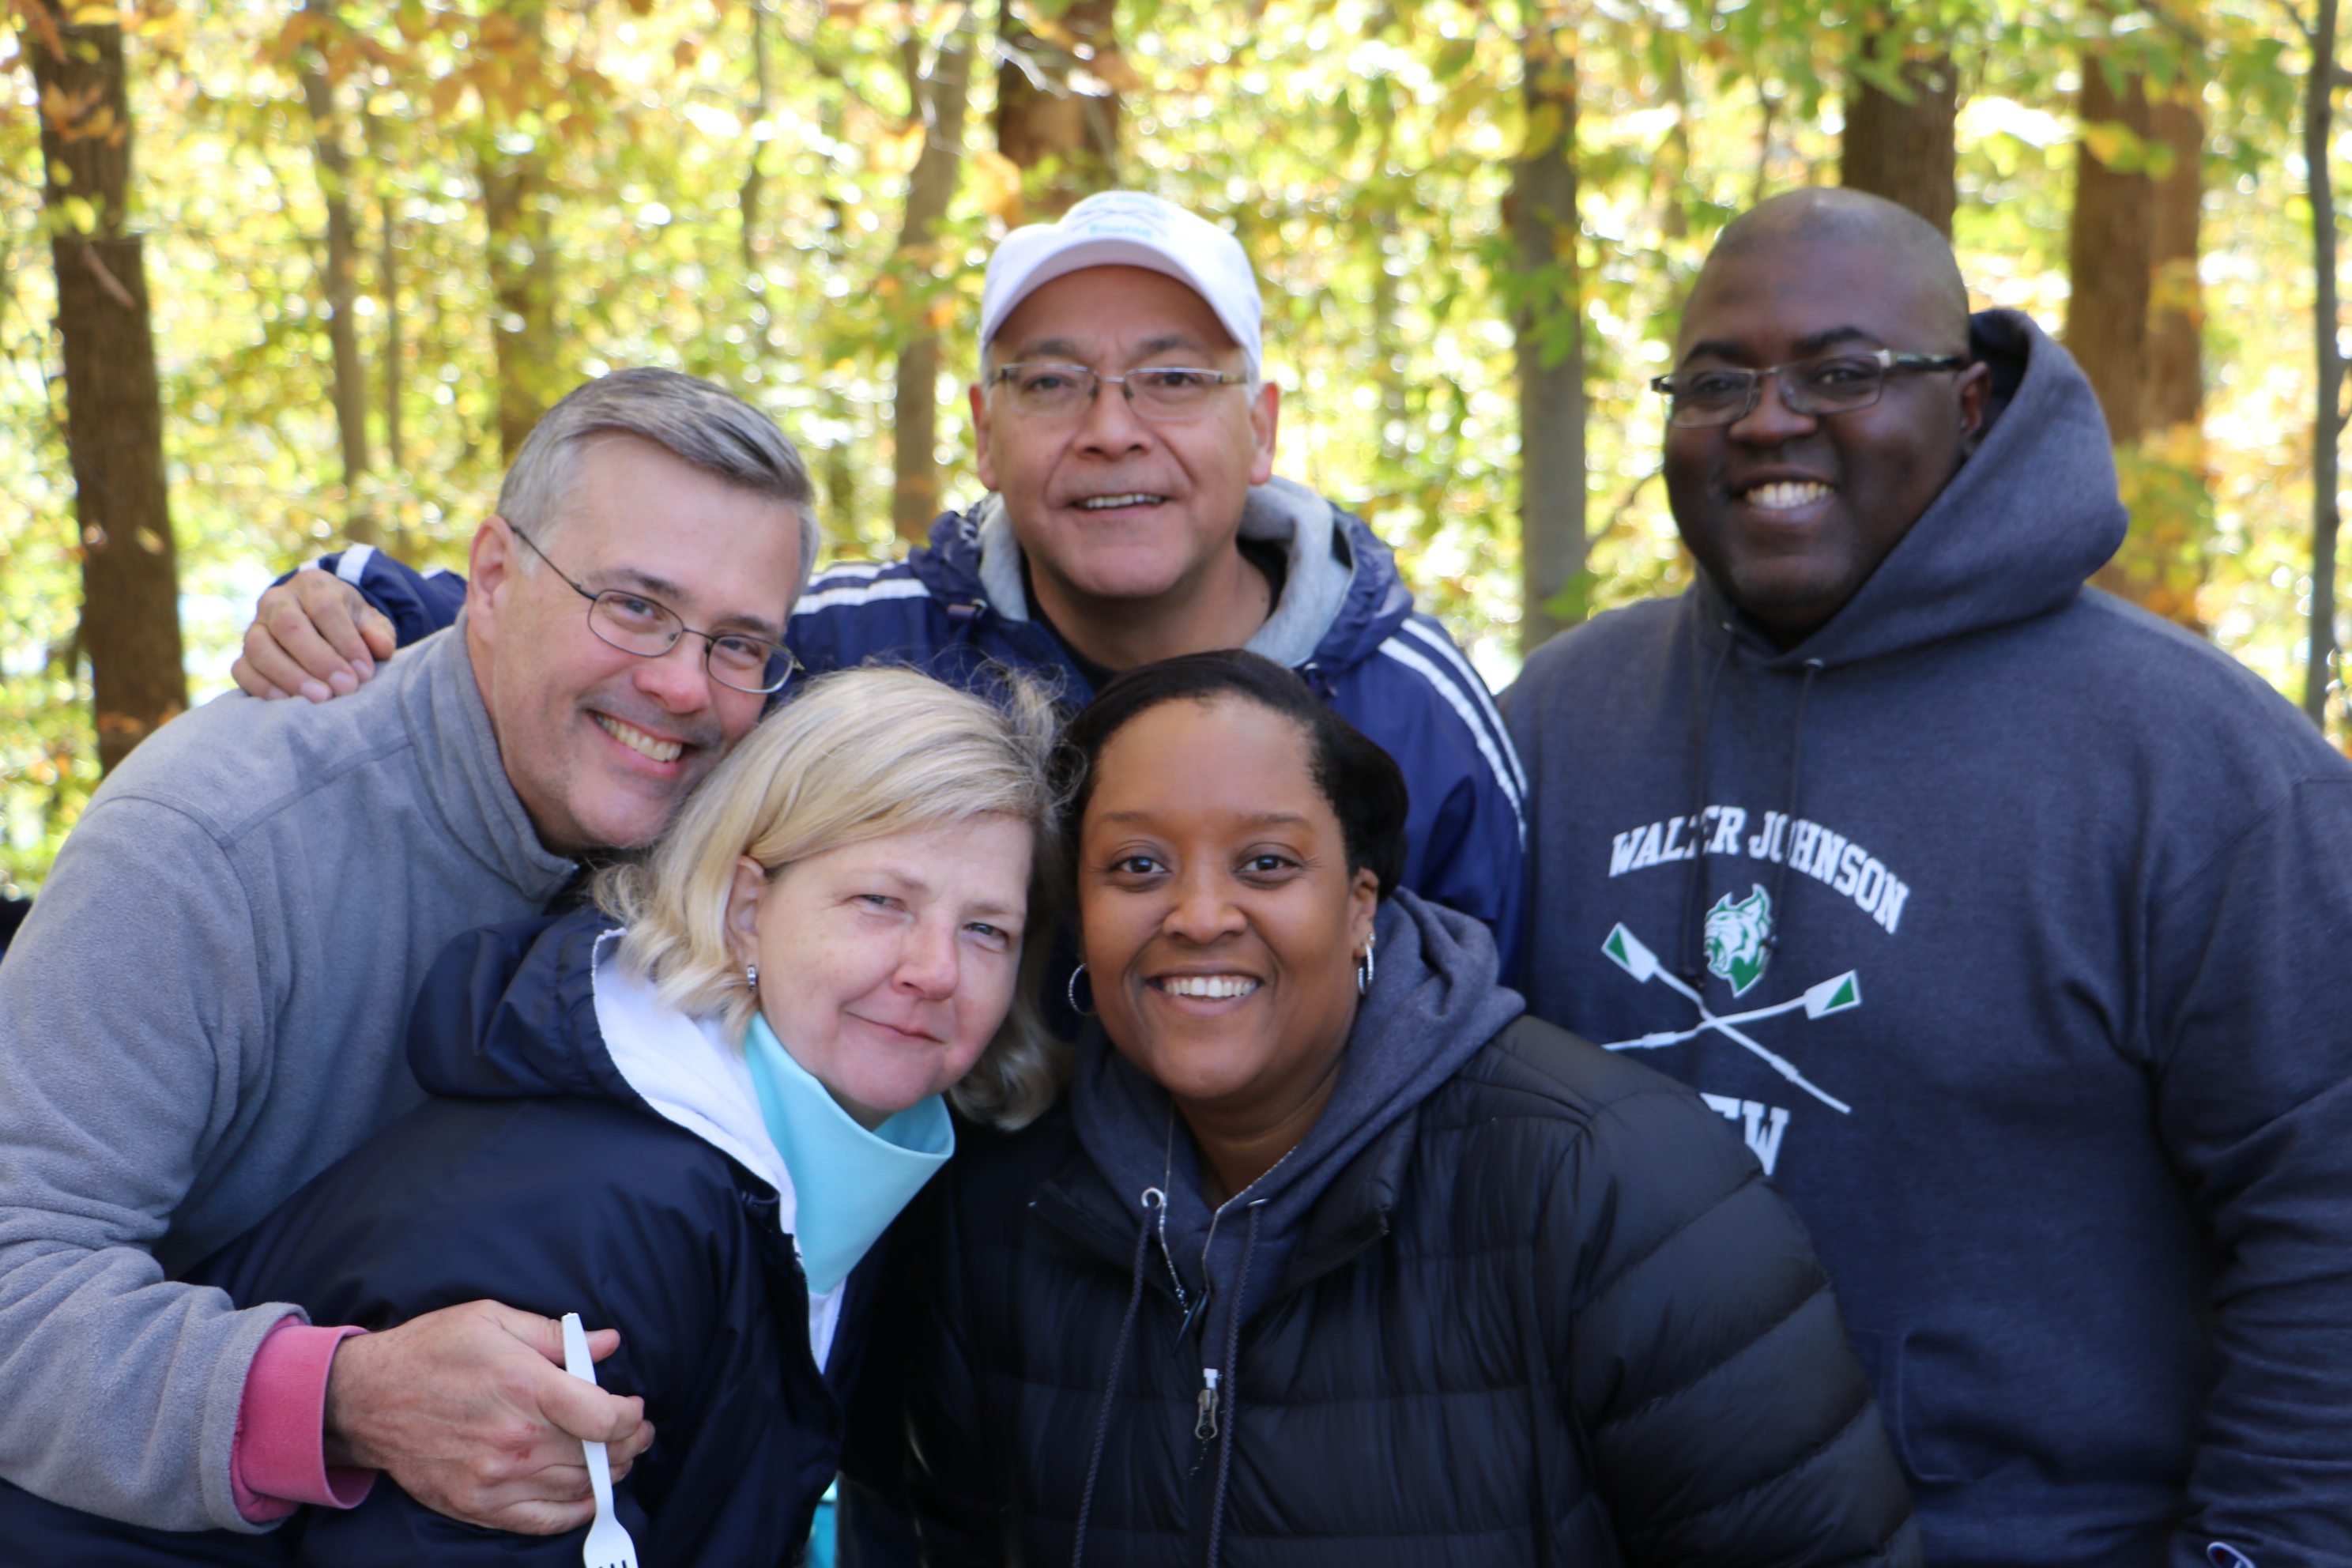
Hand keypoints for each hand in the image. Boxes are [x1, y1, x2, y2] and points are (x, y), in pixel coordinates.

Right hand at [232, 570, 394, 701]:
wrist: (321, 621)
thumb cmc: (350, 623)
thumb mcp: (370, 621)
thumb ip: (378, 632)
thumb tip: (381, 648)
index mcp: (313, 586)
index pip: (325, 608)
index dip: (345, 641)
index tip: (365, 672)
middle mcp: (277, 601)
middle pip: (288, 625)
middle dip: (318, 660)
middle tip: (344, 688)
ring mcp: (255, 627)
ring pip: (260, 647)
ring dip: (290, 676)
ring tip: (320, 699)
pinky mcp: (244, 654)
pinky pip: (242, 669)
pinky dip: (262, 687)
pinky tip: (287, 703)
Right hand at [322, 1300, 655, 1534]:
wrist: (366, 1398)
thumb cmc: (431, 1351)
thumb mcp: (492, 1320)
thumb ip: (556, 1335)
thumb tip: (608, 1342)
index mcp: (524, 1386)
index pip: (603, 1416)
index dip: (631, 1415)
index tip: (633, 1407)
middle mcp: (514, 1438)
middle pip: (596, 1455)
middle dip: (629, 1443)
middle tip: (638, 1433)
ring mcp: (495, 1477)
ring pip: (576, 1487)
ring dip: (608, 1474)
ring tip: (617, 1457)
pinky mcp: (477, 1504)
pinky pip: (541, 1520)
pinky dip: (574, 1512)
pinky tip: (588, 1496)